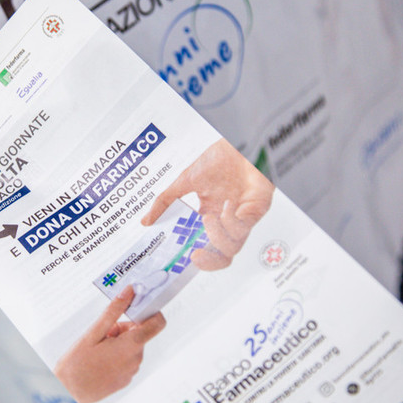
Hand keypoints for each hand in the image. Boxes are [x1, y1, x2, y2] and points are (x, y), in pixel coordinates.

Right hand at [54, 286, 166, 402]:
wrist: (68, 394)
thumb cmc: (77, 363)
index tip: (137, 308)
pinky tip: (98, 362)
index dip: (151, 312)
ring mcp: (131, 371)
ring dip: (117, 343)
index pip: (157, 323)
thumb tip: (129, 292)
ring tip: (97, 351)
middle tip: (101, 336)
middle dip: (122, 330)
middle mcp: (136, 359)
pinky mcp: (125, 380)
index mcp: (131, 345)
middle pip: (138, 334)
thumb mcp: (93, 333)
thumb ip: (114, 311)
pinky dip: (115, 356)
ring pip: (130, 347)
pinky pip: (126, 360)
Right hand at [141, 139, 272, 270]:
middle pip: (222, 256)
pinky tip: (227, 205)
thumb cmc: (219, 157)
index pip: (205, 248)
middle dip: (209, 262)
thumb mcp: (185, 180)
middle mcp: (227, 222)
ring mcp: (242, 217)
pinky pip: (244, 228)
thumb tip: (145, 221)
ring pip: (233, 246)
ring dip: (217, 236)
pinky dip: (232, 221)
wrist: (239, 141)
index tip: (183, 257)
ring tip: (207, 218)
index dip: (198, 259)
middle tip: (195, 255)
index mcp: (210, 217)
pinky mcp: (256, 210)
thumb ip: (165, 201)